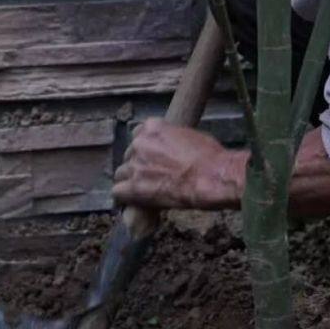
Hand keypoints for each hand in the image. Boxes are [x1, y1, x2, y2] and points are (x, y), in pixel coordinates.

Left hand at [113, 119, 248, 209]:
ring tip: (143, 190)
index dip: (146, 148)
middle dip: (138, 164)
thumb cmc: (209, 156)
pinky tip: (134, 201)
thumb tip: (171, 147)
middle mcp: (140, 143)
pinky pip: (118, 193)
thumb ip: (172, 138)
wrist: (211, 177)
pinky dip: (125, 198)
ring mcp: (135, 165)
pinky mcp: (133, 188)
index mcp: (153, 127)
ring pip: (121, 174)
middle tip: (151, 175)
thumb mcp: (190, 135)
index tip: (152, 156)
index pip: (138, 135)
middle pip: (129, 155)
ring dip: (130, 181)